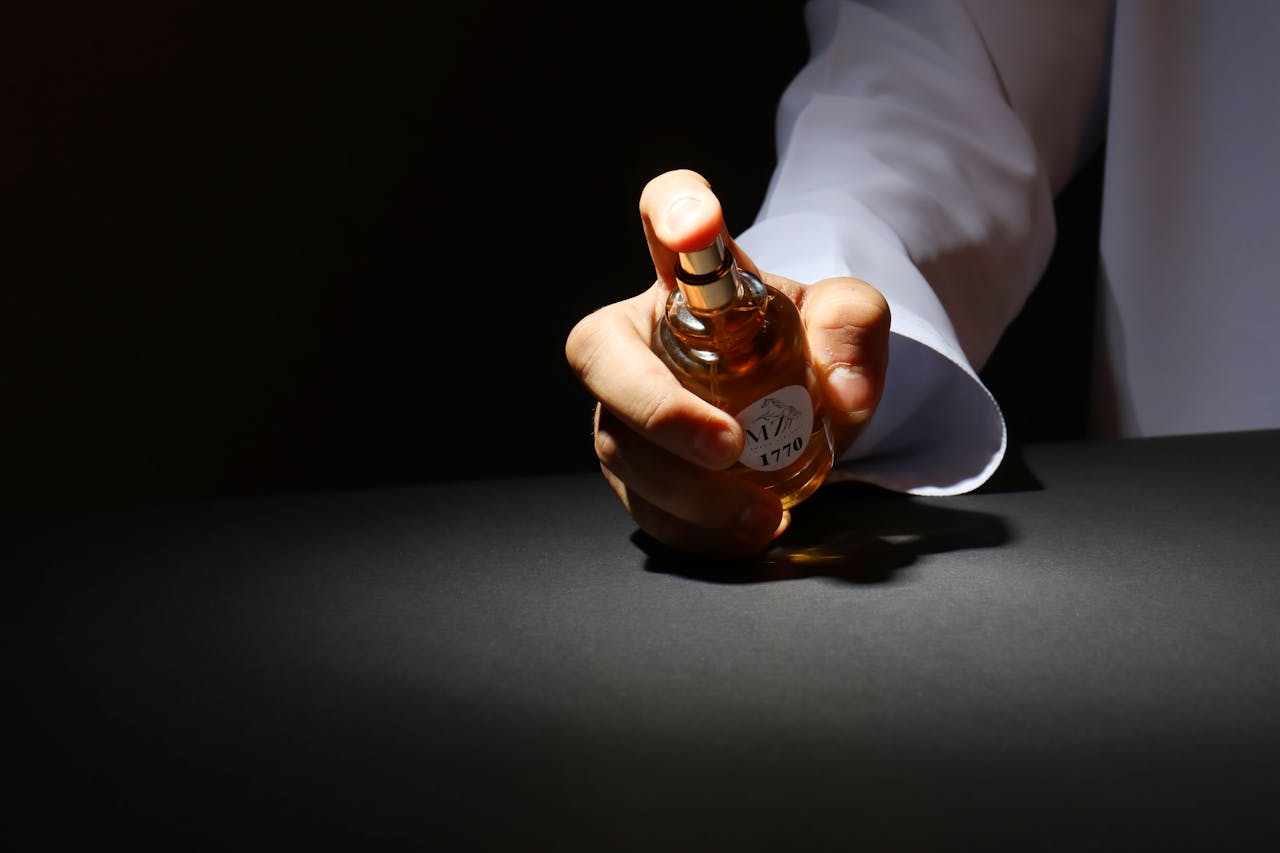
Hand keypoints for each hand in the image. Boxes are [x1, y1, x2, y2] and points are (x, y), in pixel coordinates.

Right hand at [565, 169, 889, 556]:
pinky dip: (694, 529)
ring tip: (759, 513)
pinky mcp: (633, 471)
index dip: (674, 209)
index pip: (667, 210)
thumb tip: (842, 393)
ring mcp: (624, 406)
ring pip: (618, 443)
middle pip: (600, 352)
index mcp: (691, 277)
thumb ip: (854, 329)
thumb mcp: (848, 325)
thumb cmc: (806, 352)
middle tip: (729, 447)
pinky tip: (745, 533)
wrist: (799, 416)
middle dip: (656, 406)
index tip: (699, 225)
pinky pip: (642, 505)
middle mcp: (640, 335)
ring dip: (686, 489)